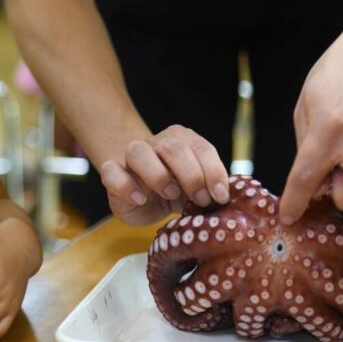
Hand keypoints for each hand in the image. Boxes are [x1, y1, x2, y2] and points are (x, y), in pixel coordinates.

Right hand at [100, 125, 229, 225]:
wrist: (143, 197)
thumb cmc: (177, 190)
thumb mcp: (197, 190)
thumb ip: (211, 190)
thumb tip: (231, 199)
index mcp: (184, 141)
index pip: (201, 148)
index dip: (213, 171)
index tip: (221, 196)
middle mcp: (158, 144)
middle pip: (173, 147)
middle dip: (191, 175)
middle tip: (201, 200)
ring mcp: (132, 157)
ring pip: (138, 151)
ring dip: (157, 174)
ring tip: (170, 194)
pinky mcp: (113, 174)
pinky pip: (111, 171)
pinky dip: (125, 185)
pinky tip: (140, 199)